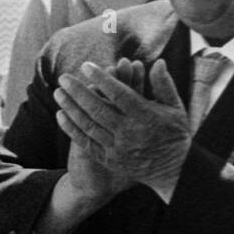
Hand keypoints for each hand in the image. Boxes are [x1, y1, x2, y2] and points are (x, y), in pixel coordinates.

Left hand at [55, 58, 190, 189]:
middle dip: (78, 91)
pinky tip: (61, 115)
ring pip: (88, 125)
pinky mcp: (109, 159)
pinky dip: (72, 129)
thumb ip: (164, 85)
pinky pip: (86, 142)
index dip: (102, 78)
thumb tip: (157, 62)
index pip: (119, 93)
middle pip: (98, 108)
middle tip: (63, 78)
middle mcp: (129, 131)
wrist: (174, 171)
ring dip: (70, 108)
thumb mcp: (175, 108)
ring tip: (58, 93)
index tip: (86, 65)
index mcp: (145, 115)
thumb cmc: (174, 134)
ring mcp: (117, 147)